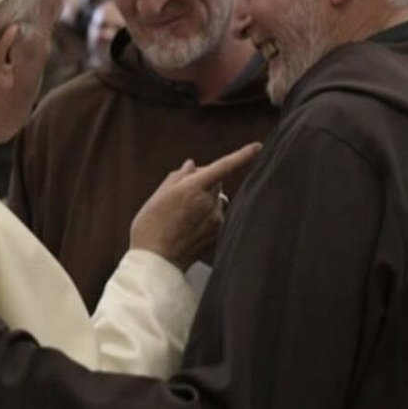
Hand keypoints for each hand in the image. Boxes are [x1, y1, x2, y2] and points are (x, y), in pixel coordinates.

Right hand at [131, 143, 261, 270]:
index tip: (257, 147)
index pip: (222, 167)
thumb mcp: (157, 196)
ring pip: (216, 201)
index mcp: (191, 188)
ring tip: (184, 216)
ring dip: (207, 201)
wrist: (155, 261)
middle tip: (184, 194)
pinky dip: (207, 218)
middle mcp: (207, 202)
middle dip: (205, 182)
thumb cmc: (150, 227)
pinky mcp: (218, 235)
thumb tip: (192, 165)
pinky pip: (217, 218)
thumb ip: (178, 177)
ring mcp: (215, 220)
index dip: (242, 155)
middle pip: (216, 183)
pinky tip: (190, 229)